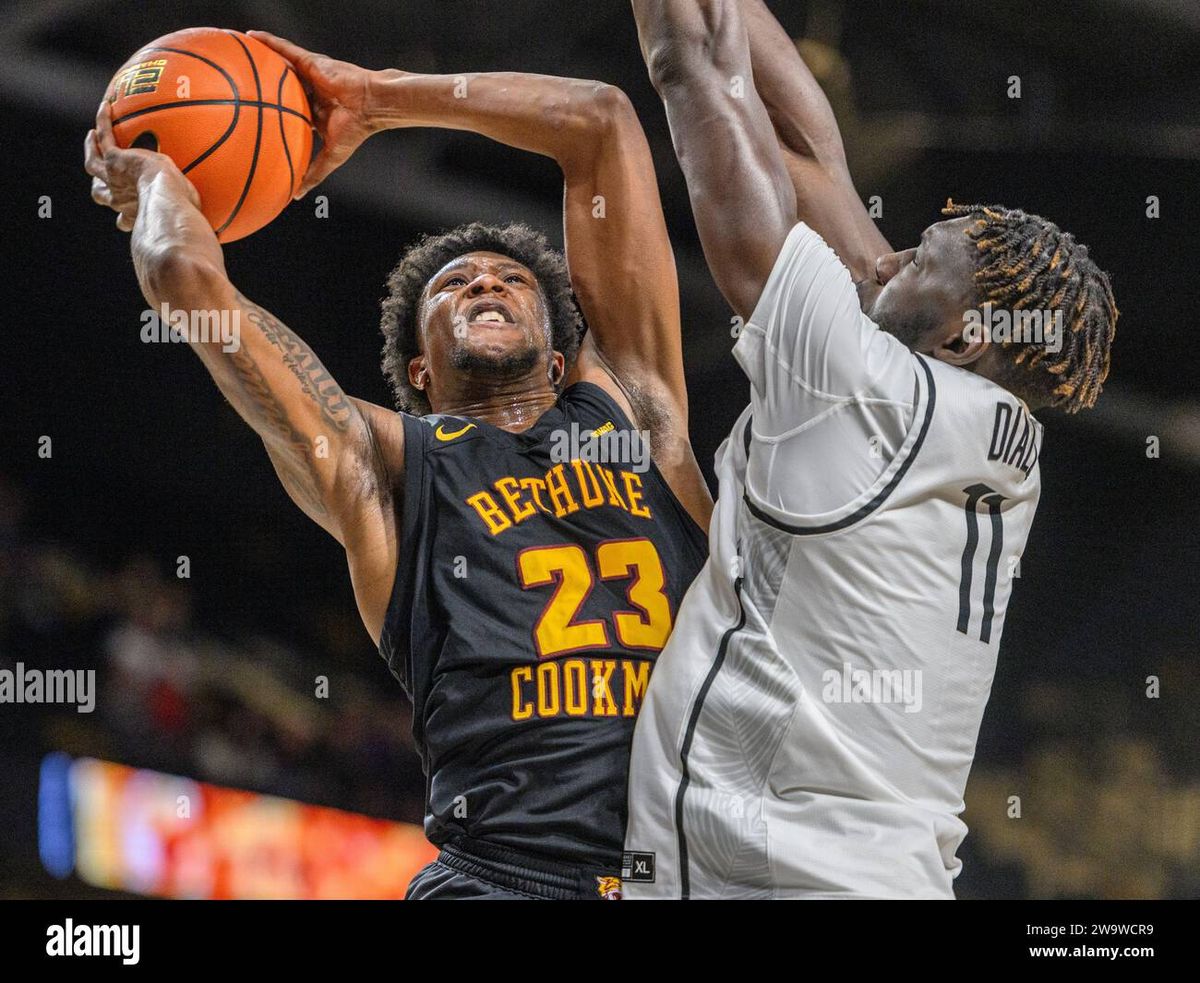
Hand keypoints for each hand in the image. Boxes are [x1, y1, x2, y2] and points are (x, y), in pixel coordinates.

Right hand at [84, 99, 196, 231]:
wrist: (170, 206)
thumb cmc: (185, 218)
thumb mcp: (190, 216)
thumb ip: (194, 217)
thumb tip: (216, 230)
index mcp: (138, 215)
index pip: (124, 218)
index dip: (123, 215)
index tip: (126, 215)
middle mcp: (121, 201)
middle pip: (101, 194)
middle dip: (99, 186)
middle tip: (100, 175)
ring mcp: (115, 180)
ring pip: (94, 164)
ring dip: (91, 150)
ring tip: (93, 136)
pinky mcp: (116, 161)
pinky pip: (106, 137)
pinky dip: (104, 122)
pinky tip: (106, 106)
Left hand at [248, 31, 378, 197]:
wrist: (371, 106)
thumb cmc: (356, 130)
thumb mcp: (331, 157)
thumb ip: (313, 173)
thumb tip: (295, 196)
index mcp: (313, 112)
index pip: (288, 112)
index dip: (272, 114)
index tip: (252, 119)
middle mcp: (309, 92)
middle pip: (279, 87)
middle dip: (260, 86)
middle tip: (236, 86)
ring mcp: (309, 75)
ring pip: (279, 65)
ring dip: (260, 58)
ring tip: (236, 53)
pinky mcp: (311, 61)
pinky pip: (285, 49)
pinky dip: (268, 42)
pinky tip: (250, 36)